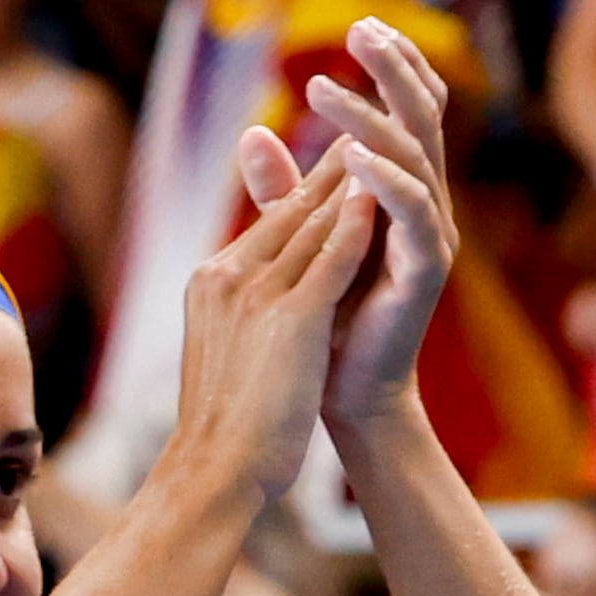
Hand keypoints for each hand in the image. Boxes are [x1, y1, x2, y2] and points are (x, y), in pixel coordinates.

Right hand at [157, 127, 384, 509]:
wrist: (212, 467)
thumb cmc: (224, 423)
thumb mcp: (228, 348)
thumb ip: (243, 303)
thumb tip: (259, 281)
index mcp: (212, 282)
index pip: (269, 222)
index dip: (308, 187)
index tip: (341, 158)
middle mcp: (228, 275)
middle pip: (290, 211)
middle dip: (332, 169)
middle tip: (368, 127)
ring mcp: (255, 294)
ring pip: (312, 224)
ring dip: (349, 182)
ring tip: (383, 146)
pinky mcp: (289, 317)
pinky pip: (332, 258)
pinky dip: (357, 223)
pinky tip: (382, 198)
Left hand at [254, 17, 462, 429]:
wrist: (339, 392)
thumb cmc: (323, 318)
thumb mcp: (297, 239)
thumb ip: (284, 189)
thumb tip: (251, 133)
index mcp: (402, 194)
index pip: (409, 115)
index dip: (395, 68)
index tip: (363, 23)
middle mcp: (427, 206)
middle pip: (423, 120)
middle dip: (395, 71)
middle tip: (363, 27)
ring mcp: (432, 237)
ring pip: (415, 159)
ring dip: (371, 120)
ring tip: (327, 90)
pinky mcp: (425, 272)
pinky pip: (415, 215)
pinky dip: (386, 181)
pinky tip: (355, 155)